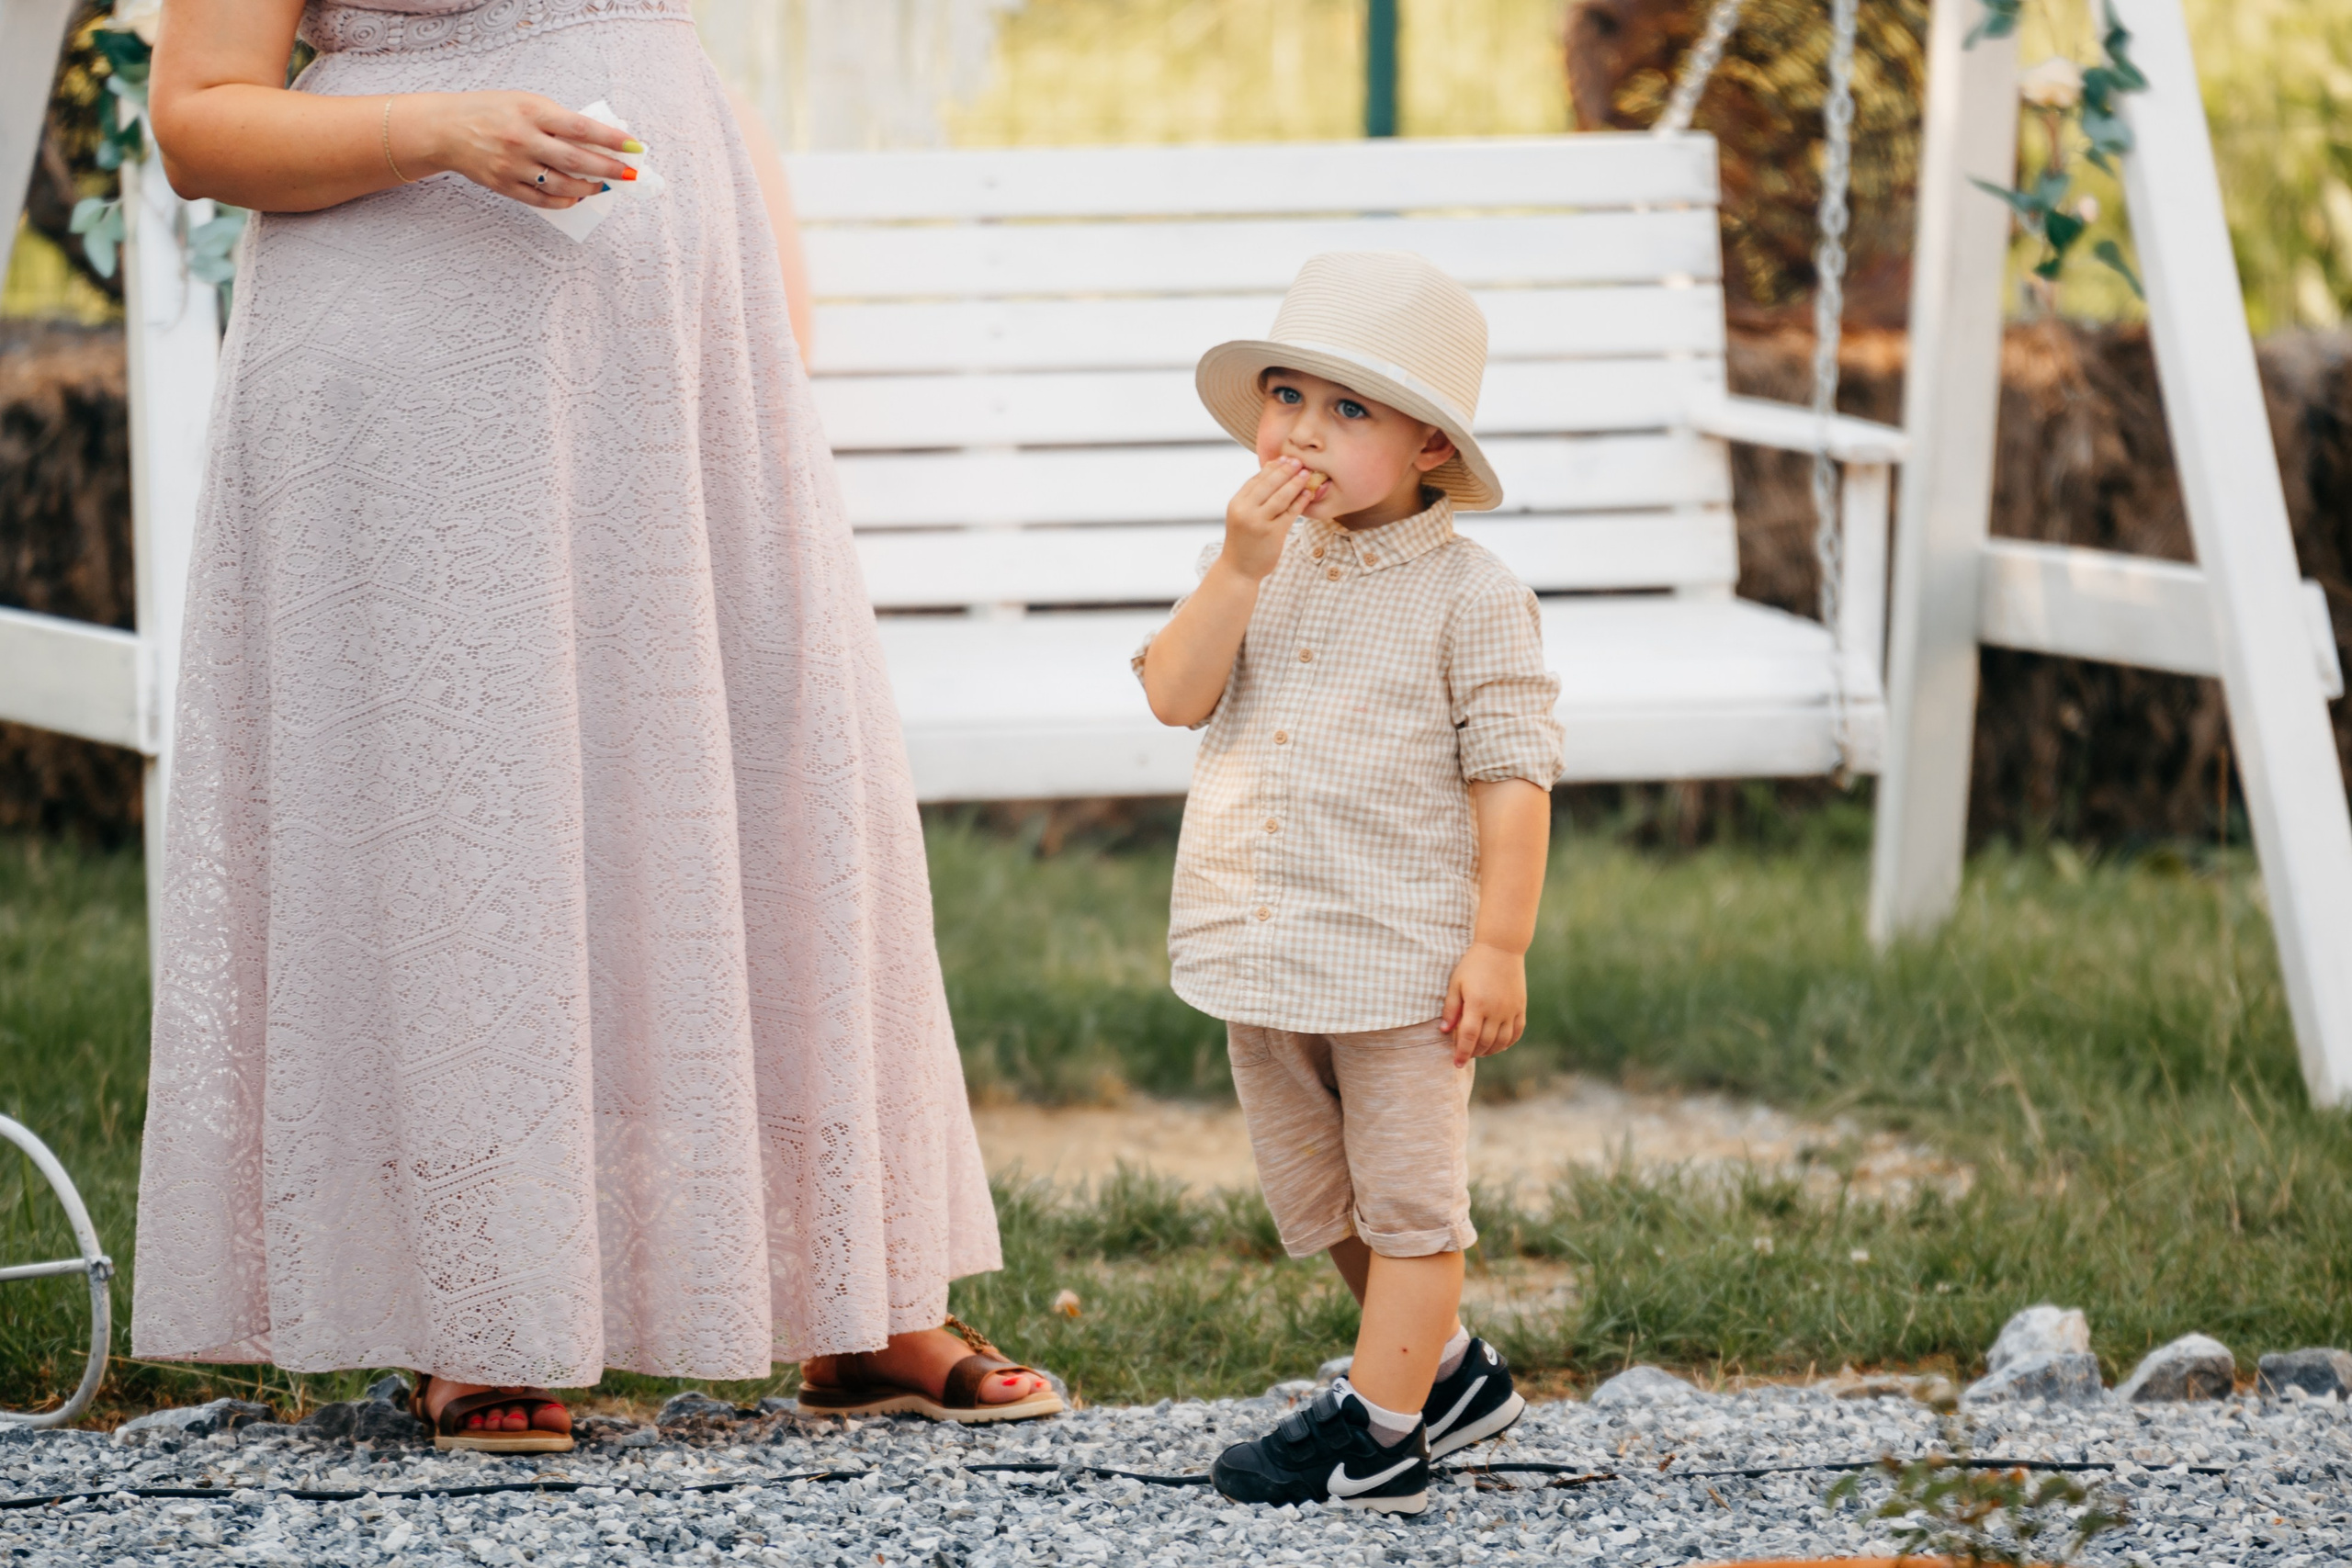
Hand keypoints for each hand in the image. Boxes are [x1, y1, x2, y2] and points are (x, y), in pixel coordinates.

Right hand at [406, 91, 637, 208]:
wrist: (445, 129)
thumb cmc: (491, 111)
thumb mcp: (525, 102)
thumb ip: (556, 119)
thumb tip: (596, 139)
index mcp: (531, 112)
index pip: (581, 128)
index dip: (611, 139)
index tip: (635, 147)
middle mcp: (522, 139)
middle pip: (576, 160)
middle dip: (608, 169)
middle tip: (629, 175)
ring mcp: (513, 165)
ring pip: (562, 185)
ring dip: (588, 188)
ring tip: (603, 186)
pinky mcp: (504, 185)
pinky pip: (542, 200)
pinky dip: (565, 201)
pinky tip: (578, 197)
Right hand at [1220, 457, 1317, 580]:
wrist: (1239, 569)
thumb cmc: (1243, 541)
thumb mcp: (1241, 516)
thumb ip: (1253, 498)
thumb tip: (1272, 473)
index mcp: (1236, 503)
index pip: (1256, 480)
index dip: (1272, 467)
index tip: (1284, 458)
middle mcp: (1245, 511)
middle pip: (1269, 484)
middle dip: (1285, 470)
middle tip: (1299, 461)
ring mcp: (1259, 522)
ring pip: (1280, 497)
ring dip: (1295, 483)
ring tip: (1306, 473)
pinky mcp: (1273, 534)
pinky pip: (1290, 513)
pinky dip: (1300, 502)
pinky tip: (1308, 494)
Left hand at [1439, 943, 1526, 1067]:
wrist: (1501, 948)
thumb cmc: (1474, 964)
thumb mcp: (1456, 983)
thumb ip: (1451, 1008)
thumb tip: (1445, 1031)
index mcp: (1477, 1004)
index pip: (1468, 1037)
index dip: (1461, 1053)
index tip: (1456, 1063)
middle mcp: (1496, 1010)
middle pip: (1485, 1042)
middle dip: (1474, 1052)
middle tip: (1466, 1054)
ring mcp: (1511, 1010)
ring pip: (1502, 1041)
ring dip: (1491, 1051)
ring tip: (1480, 1051)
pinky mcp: (1521, 1007)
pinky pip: (1517, 1032)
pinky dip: (1508, 1043)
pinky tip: (1499, 1045)